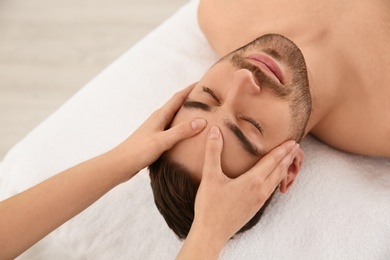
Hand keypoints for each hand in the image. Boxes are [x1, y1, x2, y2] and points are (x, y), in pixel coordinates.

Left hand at [111, 85, 206, 178]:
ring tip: (201, 114)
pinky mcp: (156, 138)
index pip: (178, 97)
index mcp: (160, 115)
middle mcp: (159, 119)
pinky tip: (188, 133)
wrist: (121, 164)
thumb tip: (202, 121)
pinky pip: (173, 128)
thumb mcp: (163, 141)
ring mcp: (157, 128)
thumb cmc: (139, 151)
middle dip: (191, 99)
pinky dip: (182, 126)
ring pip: (175, 116)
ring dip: (187, 113)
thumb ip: (181, 131)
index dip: (191, 89)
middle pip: (177, 105)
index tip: (204, 82)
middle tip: (207, 98)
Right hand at [183, 126, 298, 256]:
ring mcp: (259, 200)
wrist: (211, 233)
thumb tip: (214, 131)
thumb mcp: (210, 176)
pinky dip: (278, 179)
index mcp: (253, 181)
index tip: (293, 141)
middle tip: (297, 146)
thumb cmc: (210, 205)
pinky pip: (272, 189)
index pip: (272, 161)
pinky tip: (274, 179)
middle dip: (288, 157)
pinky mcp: (255, 207)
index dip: (283, 150)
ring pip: (277, 180)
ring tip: (289, 159)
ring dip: (285, 168)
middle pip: (279, 170)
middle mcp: (260, 190)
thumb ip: (213, 152)